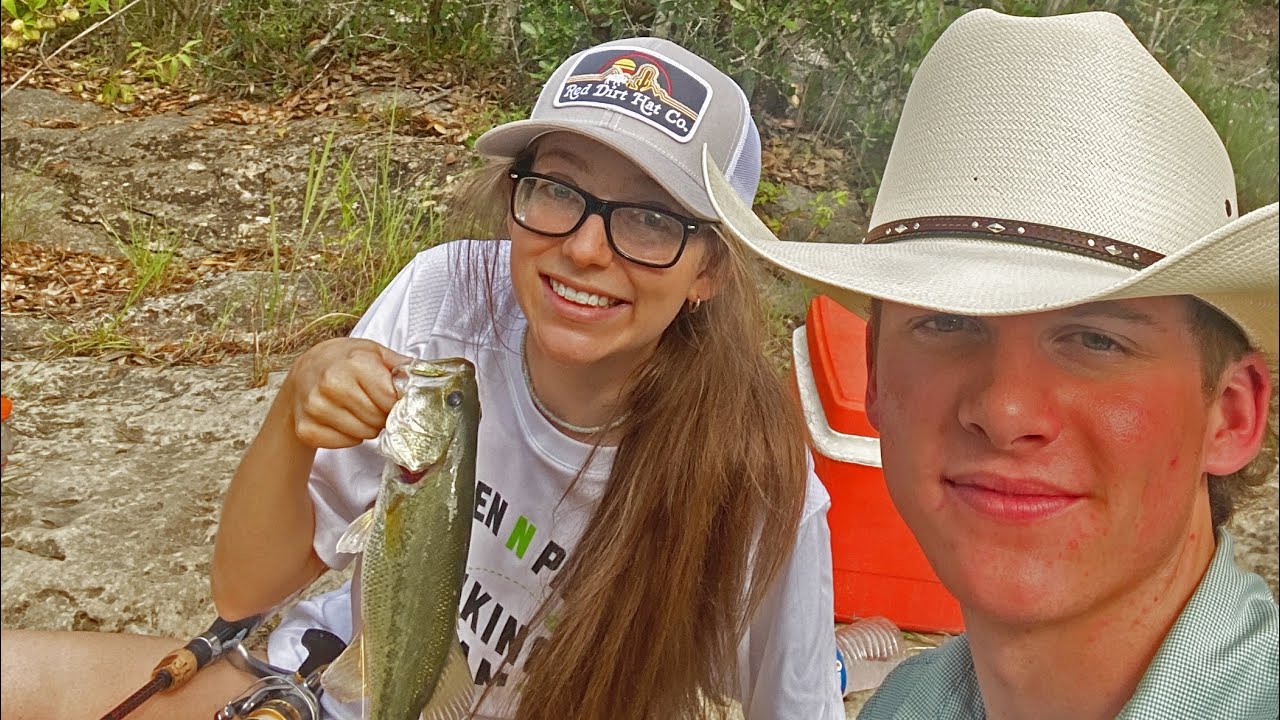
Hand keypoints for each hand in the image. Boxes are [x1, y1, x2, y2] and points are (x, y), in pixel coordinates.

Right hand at [280, 337, 411, 448]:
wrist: (304, 372)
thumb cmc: (344, 361)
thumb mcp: (373, 352)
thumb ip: (401, 366)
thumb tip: (429, 379)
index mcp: (354, 363)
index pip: (390, 400)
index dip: (395, 403)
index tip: (391, 399)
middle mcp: (332, 385)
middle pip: (377, 419)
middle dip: (382, 416)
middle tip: (373, 404)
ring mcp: (316, 408)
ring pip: (363, 434)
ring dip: (367, 427)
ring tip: (358, 410)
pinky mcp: (306, 429)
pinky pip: (344, 443)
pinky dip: (349, 436)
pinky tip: (342, 419)